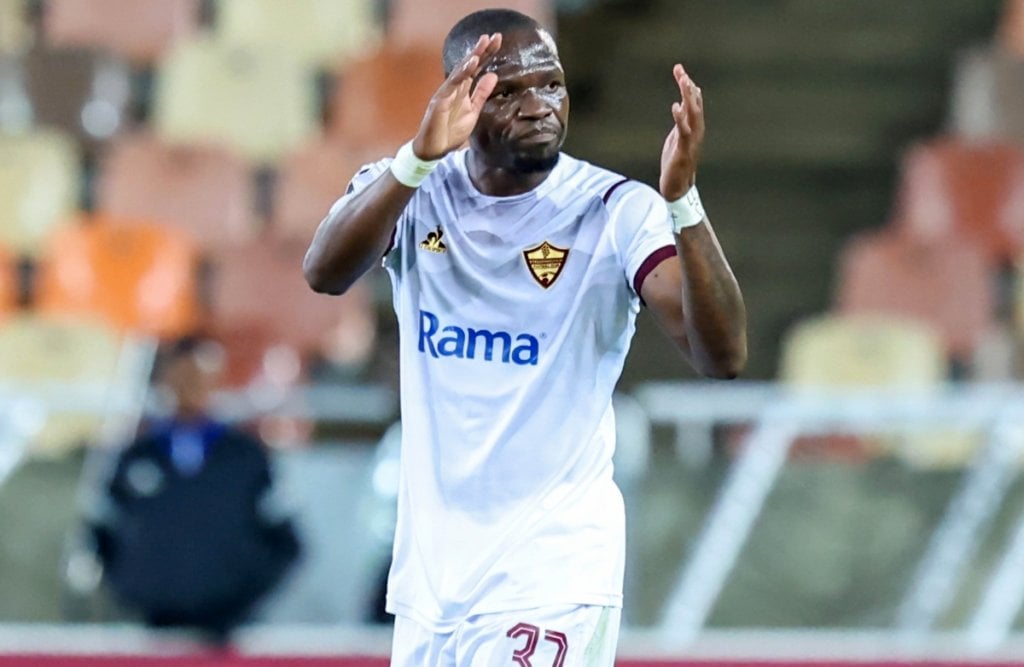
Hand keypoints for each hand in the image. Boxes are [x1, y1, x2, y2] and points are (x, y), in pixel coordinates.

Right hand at [411, 33, 502, 160]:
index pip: (476, 68)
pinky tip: (470, 63)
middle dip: (481, 50)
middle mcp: (454, 87)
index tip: (499, 40)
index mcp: (463, 89)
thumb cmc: (450, 131)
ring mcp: (446, 93)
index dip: (487, 54)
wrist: (433, 150)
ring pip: (460, 71)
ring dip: (472, 57)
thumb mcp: (473, 111)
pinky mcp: (440, 101)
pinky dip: (461, 73)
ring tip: (483, 44)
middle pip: (469, 65)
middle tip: (495, 36)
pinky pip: (451, 85)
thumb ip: (481, 94)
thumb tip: (493, 74)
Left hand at [659, 64, 704, 200]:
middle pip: (694, 104)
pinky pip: (683, 131)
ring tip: (682, 82)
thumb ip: (681, 121)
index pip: (693, 102)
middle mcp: (696, 131)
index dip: (688, 86)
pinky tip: (675, 106)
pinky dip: (680, 118)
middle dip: (687, 87)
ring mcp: (691, 140)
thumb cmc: (677, 162)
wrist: (677, 186)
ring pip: (692, 114)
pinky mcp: (683, 149)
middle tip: (680, 71)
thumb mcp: (678, 136)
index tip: (680, 71)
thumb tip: (680, 104)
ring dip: (688, 97)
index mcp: (694, 127)